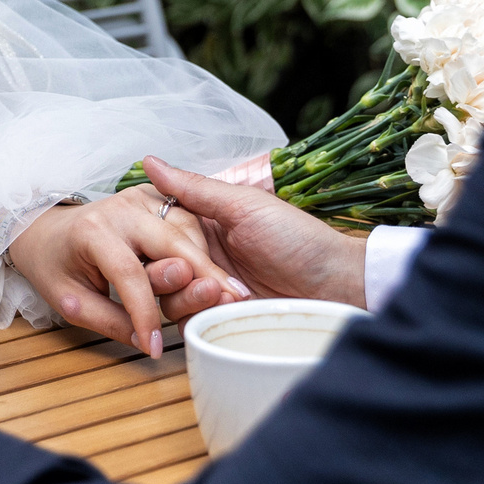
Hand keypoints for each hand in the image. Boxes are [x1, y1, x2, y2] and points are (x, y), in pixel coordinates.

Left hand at [4, 187, 249, 355]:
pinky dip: (201, 247)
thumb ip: (110, 321)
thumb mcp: (71, 301)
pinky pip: (188, 221)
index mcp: (93, 232)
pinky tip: (209, 275)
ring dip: (206, 261)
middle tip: (231, 303)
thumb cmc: (56, 266)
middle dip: (203, 275)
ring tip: (224, 294)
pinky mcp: (155, 197)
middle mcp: (121, 208)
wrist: (47, 231)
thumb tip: (148, 342)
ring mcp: (141, 198)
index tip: (157, 346)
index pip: (130, 274)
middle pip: (172, 242)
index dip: (147, 313)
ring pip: (188, 228)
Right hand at [141, 156, 368, 306]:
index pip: (156, 228)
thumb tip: (150, 161)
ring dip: (190, 294)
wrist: (333, 285)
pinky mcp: (217, 318)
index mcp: (202, 223)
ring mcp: (208, 289)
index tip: (160, 241)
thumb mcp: (244, 206)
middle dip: (171, 270)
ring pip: (168, 297)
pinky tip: (230, 307)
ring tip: (225, 292)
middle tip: (198, 271)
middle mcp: (200, 256)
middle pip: (157, 266)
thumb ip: (195, 188)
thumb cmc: (297, 239)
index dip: (152, 236)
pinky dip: (203, 315)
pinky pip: (188, 322)